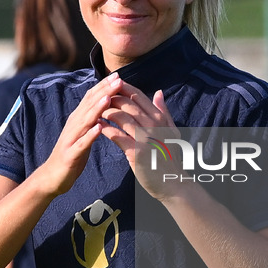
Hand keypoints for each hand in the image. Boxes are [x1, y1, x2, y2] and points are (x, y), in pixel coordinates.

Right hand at [37, 74, 121, 196]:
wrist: (52, 176)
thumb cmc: (72, 155)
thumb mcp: (83, 134)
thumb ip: (92, 120)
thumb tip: (105, 105)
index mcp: (78, 120)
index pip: (91, 98)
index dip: (104, 86)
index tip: (118, 75)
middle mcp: (74, 125)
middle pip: (89, 105)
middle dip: (104, 91)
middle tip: (118, 79)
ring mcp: (71, 139)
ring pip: (85, 121)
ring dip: (97, 109)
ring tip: (108, 97)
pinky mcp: (71, 154)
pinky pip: (81, 144)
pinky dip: (90, 135)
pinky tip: (99, 128)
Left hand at [99, 82, 179, 198]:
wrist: (172, 182)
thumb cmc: (169, 156)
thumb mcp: (171, 131)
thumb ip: (163, 111)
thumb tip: (158, 92)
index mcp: (160, 119)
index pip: (139, 96)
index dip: (124, 88)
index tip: (111, 84)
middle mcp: (154, 126)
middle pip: (128, 104)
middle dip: (112, 97)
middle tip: (99, 96)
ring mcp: (145, 139)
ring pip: (122, 117)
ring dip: (106, 111)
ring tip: (95, 110)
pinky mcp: (136, 152)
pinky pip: (117, 136)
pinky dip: (106, 129)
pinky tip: (98, 126)